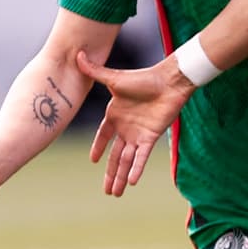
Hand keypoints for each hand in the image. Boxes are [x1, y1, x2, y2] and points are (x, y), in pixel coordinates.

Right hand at [76, 50, 193, 196]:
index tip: (92, 161)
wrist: (170, 81)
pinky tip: (131, 182)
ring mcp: (138, 133)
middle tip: (106, 191)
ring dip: (120, 176)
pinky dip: (136, 168)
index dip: (98, 147)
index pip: (103, 136)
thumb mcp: (115, 78)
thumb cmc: (144, 78)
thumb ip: (95, 71)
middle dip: (110, 173)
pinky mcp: (151, 137)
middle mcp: (126, 127)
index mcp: (115, 114)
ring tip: (114, 193)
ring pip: (126, 160)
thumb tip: (77, 55)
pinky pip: (141, 157)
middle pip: (115, 155)